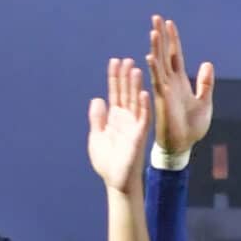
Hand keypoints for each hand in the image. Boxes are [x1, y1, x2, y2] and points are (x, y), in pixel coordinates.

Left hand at [88, 58, 149, 194]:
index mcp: (115, 118)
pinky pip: (143, 119)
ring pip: (135, 102)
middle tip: (127, 59)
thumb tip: (97, 99)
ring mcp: (134, 127)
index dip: (115, 77)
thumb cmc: (107, 162)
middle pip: (126, 93)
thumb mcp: (97, 136)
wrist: (116, 181)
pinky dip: (143, 106)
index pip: (115, 93)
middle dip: (126, 76)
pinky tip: (143, 93)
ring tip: (136, 69)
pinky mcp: (139, 136)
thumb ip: (97, 118)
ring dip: (135, 86)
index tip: (115, 61)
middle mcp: (126, 119)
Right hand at [148, 15, 213, 155]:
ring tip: (153, 31)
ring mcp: (165, 90)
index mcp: (180, 82)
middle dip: (160, 36)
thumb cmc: (192, 126)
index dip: (173, 40)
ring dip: (156, 48)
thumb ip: (205, 83)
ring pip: (159, 64)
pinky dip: (154, 69)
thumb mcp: (204, 101)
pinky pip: (157, 81)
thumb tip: (207, 63)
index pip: (175, 55)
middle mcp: (170, 82)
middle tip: (155, 17)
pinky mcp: (163, 100)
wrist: (184, 145)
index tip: (169, 23)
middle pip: (164, 54)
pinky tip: (151, 56)